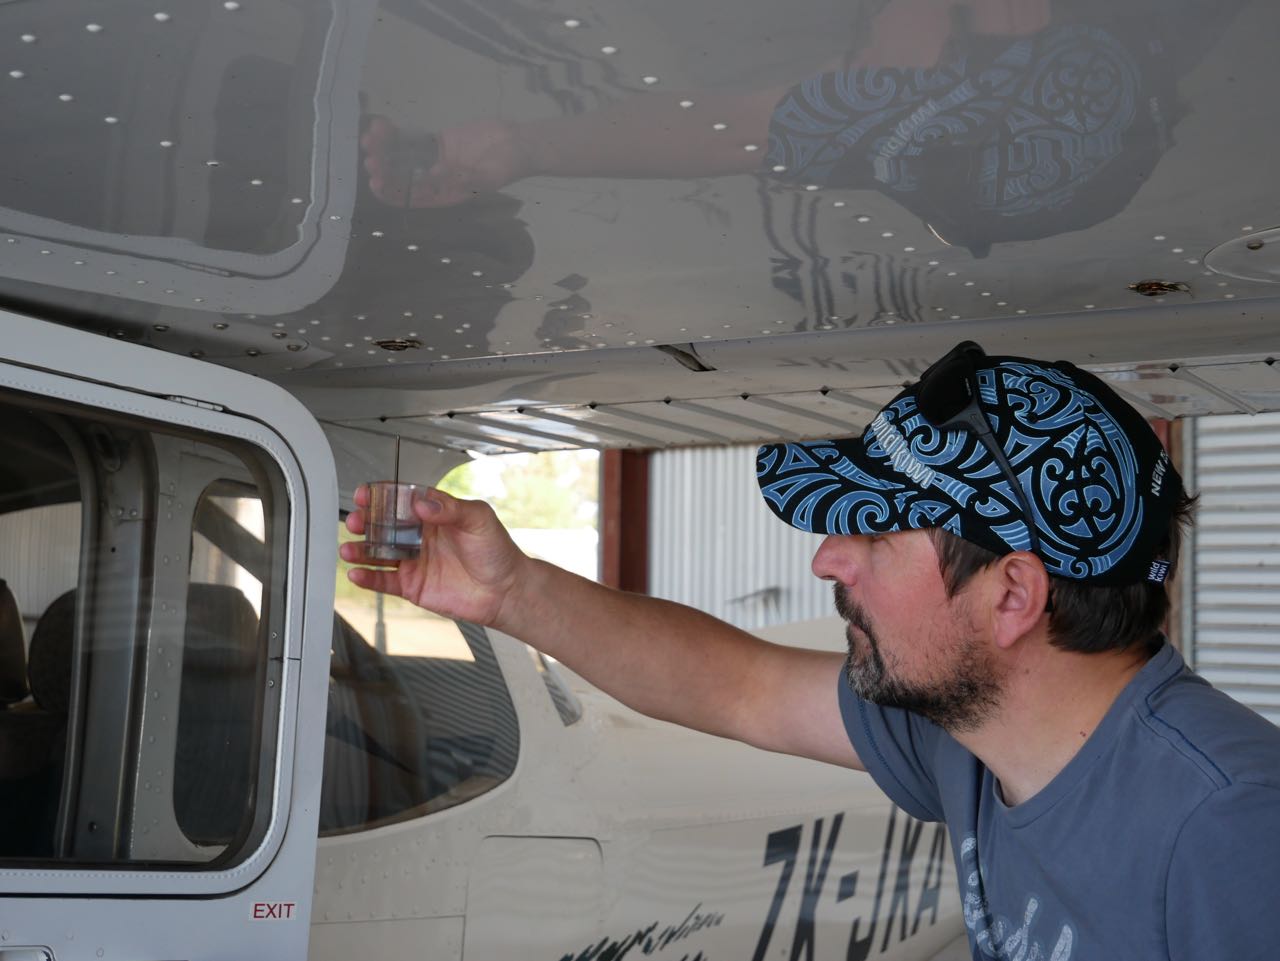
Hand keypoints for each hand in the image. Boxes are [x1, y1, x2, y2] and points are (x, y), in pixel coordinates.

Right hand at [341, 486, 529, 628]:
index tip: (367, 493)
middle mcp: (419, 537)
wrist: (505, 590)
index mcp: (434, 515)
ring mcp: (413, 561)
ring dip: (360, 550)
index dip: (381, 497)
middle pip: (382, 526)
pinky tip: (356, 573)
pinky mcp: (412, 585)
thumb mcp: (478, 518)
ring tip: (349, 549)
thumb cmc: (497, 552)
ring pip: (378, 553)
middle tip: (356, 521)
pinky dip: (368, 577)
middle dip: (365, 522)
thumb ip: (450, 508)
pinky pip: (383, 580)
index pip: (400, 501)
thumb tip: (423, 502)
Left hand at [361, 116, 529, 206]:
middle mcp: (436, 181)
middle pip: (402, 177)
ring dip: (385, 149)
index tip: (377, 181)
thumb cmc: (507, 166)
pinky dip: (397, 133)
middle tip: (371, 157)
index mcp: (445, 196)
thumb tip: (433, 173)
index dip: (392, 192)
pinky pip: (413, 139)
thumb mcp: (487, 176)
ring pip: (403, 156)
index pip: (411, 198)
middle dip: (384, 168)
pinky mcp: (438, 142)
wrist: (520, 143)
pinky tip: (383, 125)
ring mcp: (435, 160)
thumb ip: (461, 176)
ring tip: (371, 137)